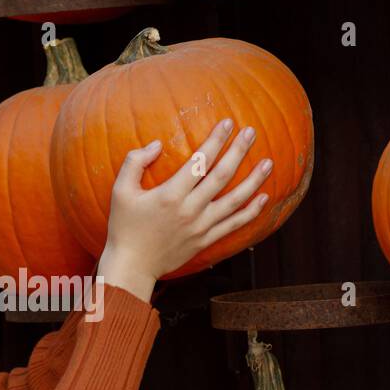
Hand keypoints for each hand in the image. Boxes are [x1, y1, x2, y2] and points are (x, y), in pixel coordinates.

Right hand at [96, 119, 273, 297]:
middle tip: (251, 132)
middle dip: (238, 152)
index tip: (228, 123)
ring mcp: (201, 227)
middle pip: (221, 176)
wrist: (132, 266)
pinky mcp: (206, 240)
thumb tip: (158, 144)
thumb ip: (135, 162)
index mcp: (170, 195)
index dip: (216, 140)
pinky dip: (251, 211)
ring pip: (234, 201)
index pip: (199, 162)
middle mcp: (190, 210)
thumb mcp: (120, 191)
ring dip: (254, 180)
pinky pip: (234, 225)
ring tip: (269, 163)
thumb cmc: (124, 227)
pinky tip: (263, 198)